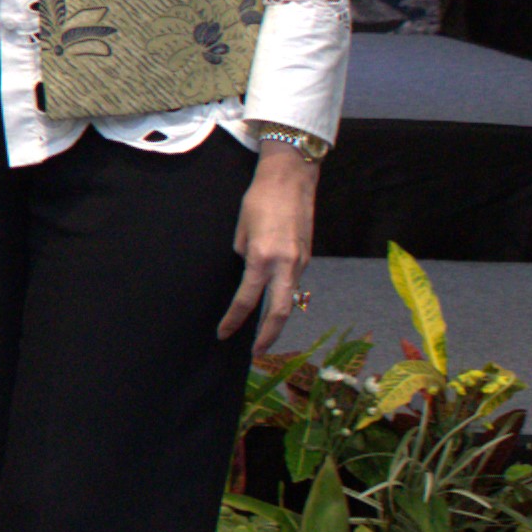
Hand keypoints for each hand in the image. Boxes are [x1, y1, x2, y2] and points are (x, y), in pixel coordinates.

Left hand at [220, 143, 320, 344]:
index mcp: (263, 257)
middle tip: (257, 351)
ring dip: (277, 314)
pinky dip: (283, 293)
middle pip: (279, 311)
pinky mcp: (308, 256)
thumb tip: (249, 272)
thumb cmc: (260, 200)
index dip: (234, 319)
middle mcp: (286, 264)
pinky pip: (293, 280)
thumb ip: (246, 256)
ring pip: (289, 296)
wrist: (291, 180)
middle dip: (269, 334)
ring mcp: (301, 261)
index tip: (223, 333)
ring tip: (264, 331)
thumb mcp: (242, 230)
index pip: (246, 298)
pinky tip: (273, 298)